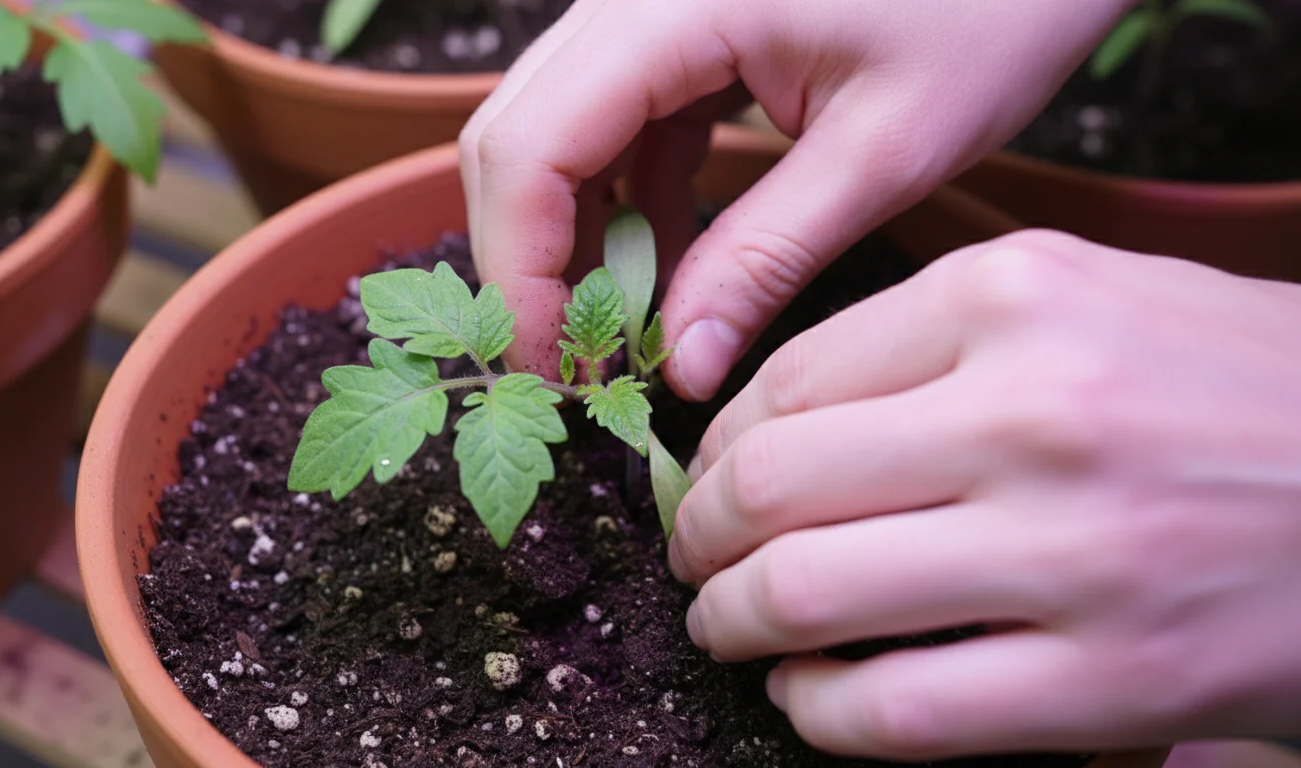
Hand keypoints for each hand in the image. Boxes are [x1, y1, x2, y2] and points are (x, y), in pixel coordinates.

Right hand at [460, 0, 1136, 397]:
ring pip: (554, 129)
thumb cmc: (995, 9)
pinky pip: (616, 118)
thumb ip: (763, 260)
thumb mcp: (882, 153)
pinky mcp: (681, 23)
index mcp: (673, 4)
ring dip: (576, 234)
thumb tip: (680, 368)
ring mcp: (651, 2)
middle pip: (515, 136)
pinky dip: (626, 198)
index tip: (554, 368)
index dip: (520, 270)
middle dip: (532, 260)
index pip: (530, 147)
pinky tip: (670, 265)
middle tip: (581, 363)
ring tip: (629, 330)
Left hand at [670, 230, 1300, 758]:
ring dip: (733, 622)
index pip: (786, 381)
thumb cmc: (1226, 386)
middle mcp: (1033, 413)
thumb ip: (924, 342)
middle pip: (772, 487)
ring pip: (807, 599)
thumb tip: (764, 422)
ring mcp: (1072, 554)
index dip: (717, 446)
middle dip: (701, 537)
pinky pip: (893, 714)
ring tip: (729, 624)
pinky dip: (816, 711)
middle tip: (697, 558)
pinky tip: (810, 693)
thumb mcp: (1084, 297)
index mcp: (1013, 297)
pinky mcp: (1110, 682)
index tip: (709, 477)